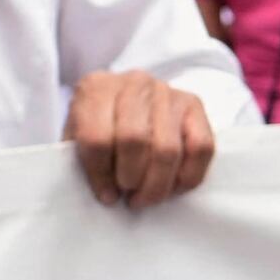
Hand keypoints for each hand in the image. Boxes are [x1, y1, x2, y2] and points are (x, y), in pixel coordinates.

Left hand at [71, 72, 219, 207]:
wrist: (123, 101)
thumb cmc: (99, 125)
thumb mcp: (78, 138)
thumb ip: (83, 162)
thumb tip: (109, 194)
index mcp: (96, 88)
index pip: (97, 138)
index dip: (101, 175)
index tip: (105, 194)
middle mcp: (134, 83)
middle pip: (135, 141)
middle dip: (131, 179)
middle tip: (128, 195)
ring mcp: (167, 91)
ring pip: (168, 149)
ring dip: (157, 184)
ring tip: (146, 196)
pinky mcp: (193, 105)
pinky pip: (201, 147)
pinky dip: (188, 176)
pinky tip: (173, 186)